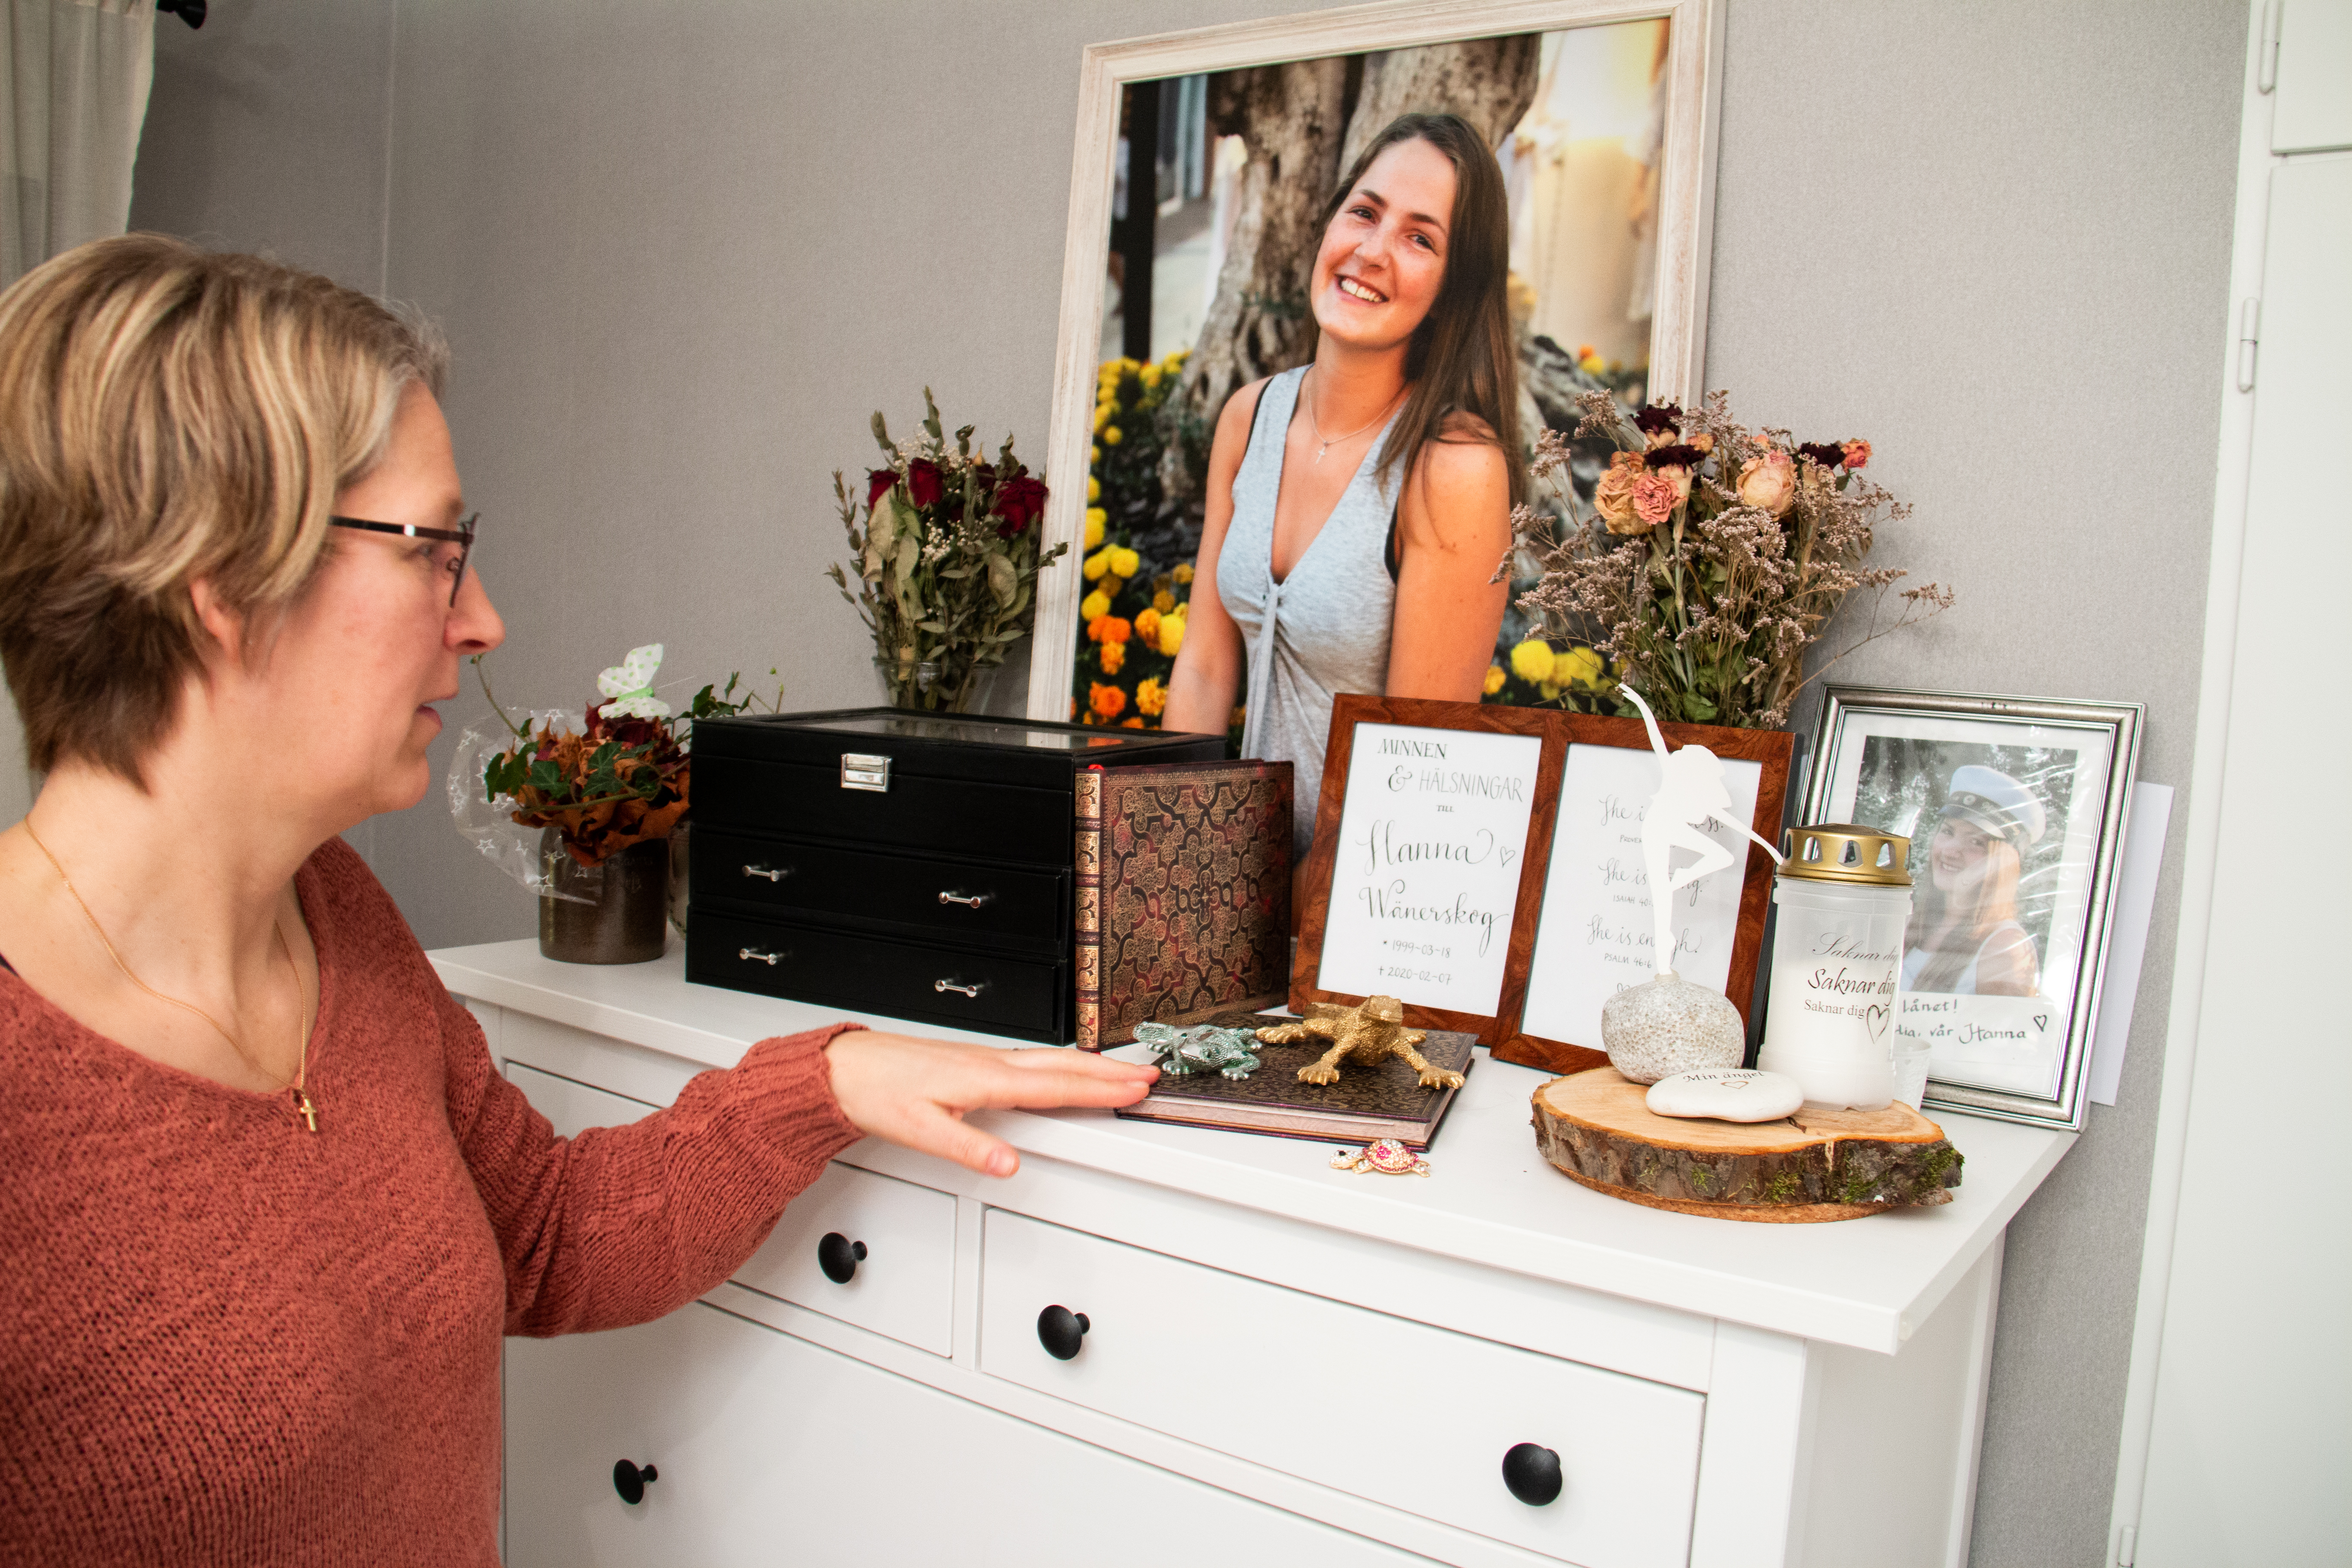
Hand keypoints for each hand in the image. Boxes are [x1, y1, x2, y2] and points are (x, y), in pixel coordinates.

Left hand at [822, 1030, 1157, 1177]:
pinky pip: (1030, 1061)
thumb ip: (968, 1148)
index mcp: (983, 1079)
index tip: (1135, 1087)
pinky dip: (1060, 1064)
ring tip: (1120, 1070)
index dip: (1099, 1089)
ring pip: (1048, 1060)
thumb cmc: (877, 1093)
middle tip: (1146, 1074)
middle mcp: (988, 1064)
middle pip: (1062, 1065)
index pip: (1054, 1086)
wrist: (845, 1069)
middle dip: (1107, 1071)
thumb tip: (1008, 1164)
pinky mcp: (973, 1062)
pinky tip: (1063, 1070)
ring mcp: (982, 1060)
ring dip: (1088, 1064)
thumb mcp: (919, 1129)